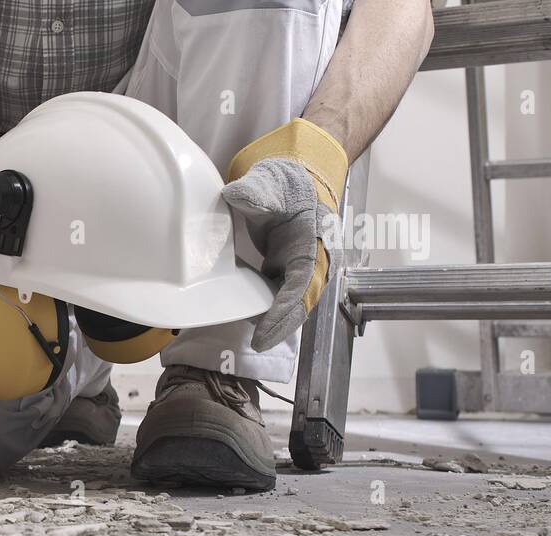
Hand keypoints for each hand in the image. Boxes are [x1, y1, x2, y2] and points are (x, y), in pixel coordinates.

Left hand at [222, 119, 347, 351]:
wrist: (295, 176)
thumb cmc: (289, 179)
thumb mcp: (275, 179)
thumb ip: (259, 189)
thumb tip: (237, 195)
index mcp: (313, 244)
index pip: (301, 287)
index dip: (284, 313)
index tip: (264, 334)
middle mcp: (309, 262)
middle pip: (298, 304)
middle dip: (279, 326)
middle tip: (255, 344)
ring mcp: (296, 269)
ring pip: (286, 303)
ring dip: (270, 321)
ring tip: (247, 338)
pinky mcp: (282, 271)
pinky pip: (274, 295)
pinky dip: (261, 309)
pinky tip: (242, 317)